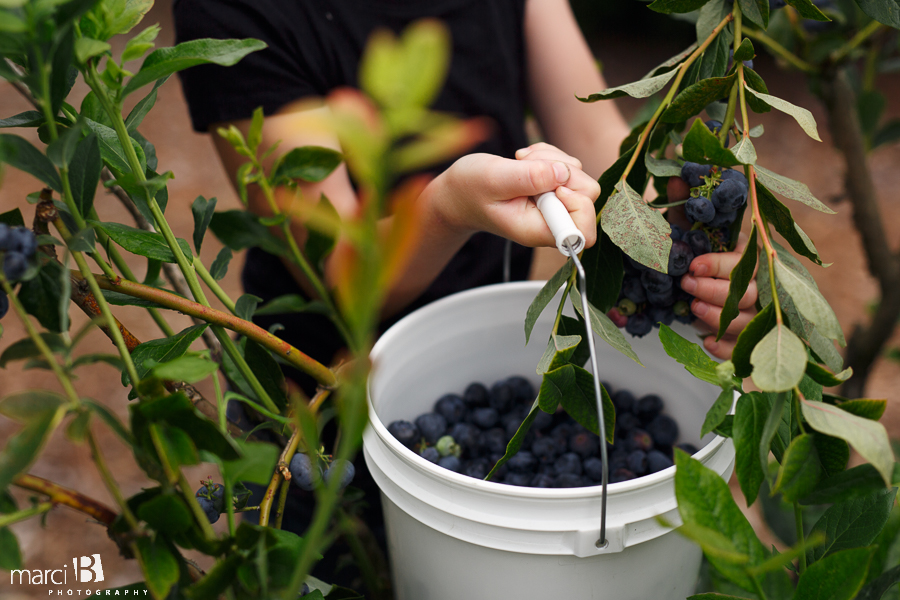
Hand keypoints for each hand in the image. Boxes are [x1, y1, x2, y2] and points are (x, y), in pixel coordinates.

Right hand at [430, 143, 599, 248]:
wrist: (457, 192)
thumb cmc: (469, 190)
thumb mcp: (493, 179)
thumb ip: (528, 177)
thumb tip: (563, 173)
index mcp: (538, 229)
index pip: (583, 231)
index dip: (577, 202)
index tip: (553, 187)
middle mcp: (551, 220)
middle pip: (587, 195)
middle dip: (564, 171)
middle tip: (530, 166)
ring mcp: (554, 205)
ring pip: (578, 175)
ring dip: (552, 159)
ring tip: (521, 161)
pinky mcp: (552, 188)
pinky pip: (567, 166)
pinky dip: (549, 156)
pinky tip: (525, 159)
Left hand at [679, 232, 757, 359]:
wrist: (705, 283)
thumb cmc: (704, 260)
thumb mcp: (702, 242)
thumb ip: (697, 239)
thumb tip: (676, 241)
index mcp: (751, 260)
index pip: (743, 263)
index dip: (718, 265)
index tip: (693, 267)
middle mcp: (760, 289)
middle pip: (746, 294)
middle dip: (712, 291)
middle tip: (687, 284)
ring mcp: (755, 315)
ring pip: (746, 321)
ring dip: (717, 316)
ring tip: (694, 307)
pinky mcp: (744, 338)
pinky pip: (741, 348)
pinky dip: (725, 349)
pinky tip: (707, 341)